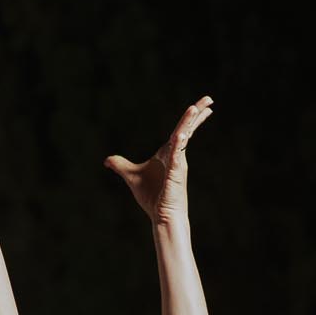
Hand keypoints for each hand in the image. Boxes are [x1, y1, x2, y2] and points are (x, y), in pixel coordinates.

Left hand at [106, 96, 214, 226]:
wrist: (161, 216)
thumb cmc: (152, 198)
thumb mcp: (131, 176)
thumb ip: (121, 166)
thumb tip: (107, 160)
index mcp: (168, 153)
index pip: (180, 131)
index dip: (190, 119)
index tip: (199, 108)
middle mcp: (176, 155)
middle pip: (187, 129)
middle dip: (197, 114)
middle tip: (209, 99)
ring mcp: (177, 163)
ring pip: (184, 138)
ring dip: (189, 123)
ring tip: (196, 108)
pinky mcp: (176, 173)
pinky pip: (177, 155)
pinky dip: (178, 145)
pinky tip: (180, 135)